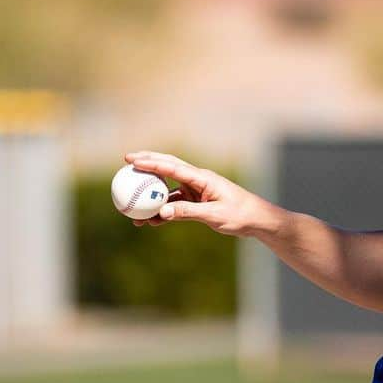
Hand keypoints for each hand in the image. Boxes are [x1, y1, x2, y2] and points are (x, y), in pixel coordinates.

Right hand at [124, 151, 271, 236]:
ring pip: (168, 188)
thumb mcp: (214, 215)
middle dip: (147, 163)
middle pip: (167, 167)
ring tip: (131, 200)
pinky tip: (150, 221)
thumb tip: (161, 213)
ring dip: (151, 194)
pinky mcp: (197, 201)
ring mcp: (196, 190)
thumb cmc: (240, 214)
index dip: (151, 163)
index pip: (172, 168)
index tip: (133, 161)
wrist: (256, 220)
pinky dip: (162, 210)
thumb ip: (188, 212)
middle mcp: (197, 180)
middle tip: (126, 162)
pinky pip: (174, 203)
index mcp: (202, 178)